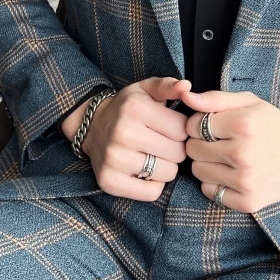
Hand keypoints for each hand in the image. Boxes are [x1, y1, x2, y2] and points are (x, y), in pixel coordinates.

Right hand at [63, 77, 190, 201]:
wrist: (92, 126)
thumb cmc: (127, 108)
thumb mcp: (146, 89)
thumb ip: (168, 86)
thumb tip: (187, 87)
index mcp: (135, 108)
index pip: (182, 130)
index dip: (180, 130)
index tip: (169, 128)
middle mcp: (123, 133)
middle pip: (178, 153)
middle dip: (175, 149)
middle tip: (161, 142)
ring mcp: (114, 159)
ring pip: (168, 174)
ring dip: (166, 166)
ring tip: (152, 155)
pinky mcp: (109, 181)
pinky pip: (152, 193)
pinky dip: (153, 184)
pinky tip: (144, 170)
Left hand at [180, 89, 279, 213]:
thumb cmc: (271, 124)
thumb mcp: (248, 102)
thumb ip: (214, 98)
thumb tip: (185, 96)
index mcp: (243, 125)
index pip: (193, 126)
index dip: (199, 125)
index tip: (214, 127)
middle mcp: (243, 154)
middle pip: (193, 150)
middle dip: (201, 144)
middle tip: (220, 142)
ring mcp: (246, 180)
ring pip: (198, 172)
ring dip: (207, 164)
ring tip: (226, 158)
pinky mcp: (248, 201)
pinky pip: (210, 192)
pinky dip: (216, 184)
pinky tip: (231, 174)